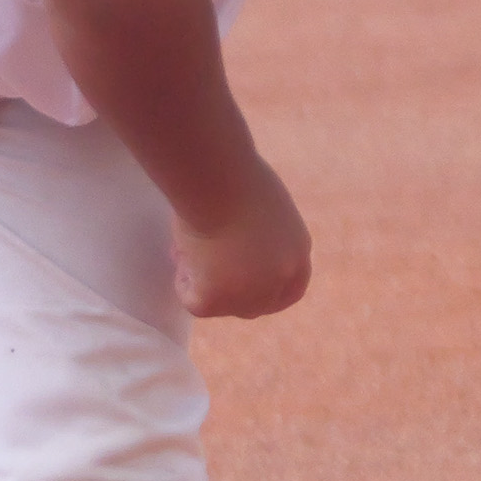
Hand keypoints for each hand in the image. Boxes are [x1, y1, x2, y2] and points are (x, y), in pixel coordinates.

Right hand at [171, 159, 311, 321]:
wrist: (214, 175)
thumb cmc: (232, 173)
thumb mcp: (263, 207)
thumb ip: (262, 236)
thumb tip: (234, 247)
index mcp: (298, 252)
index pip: (290, 291)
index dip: (265, 293)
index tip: (240, 286)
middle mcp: (280, 279)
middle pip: (255, 307)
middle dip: (229, 295)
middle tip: (201, 272)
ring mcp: (251, 294)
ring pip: (219, 303)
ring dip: (202, 279)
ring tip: (190, 240)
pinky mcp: (217, 301)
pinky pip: (192, 299)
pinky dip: (182, 278)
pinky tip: (184, 247)